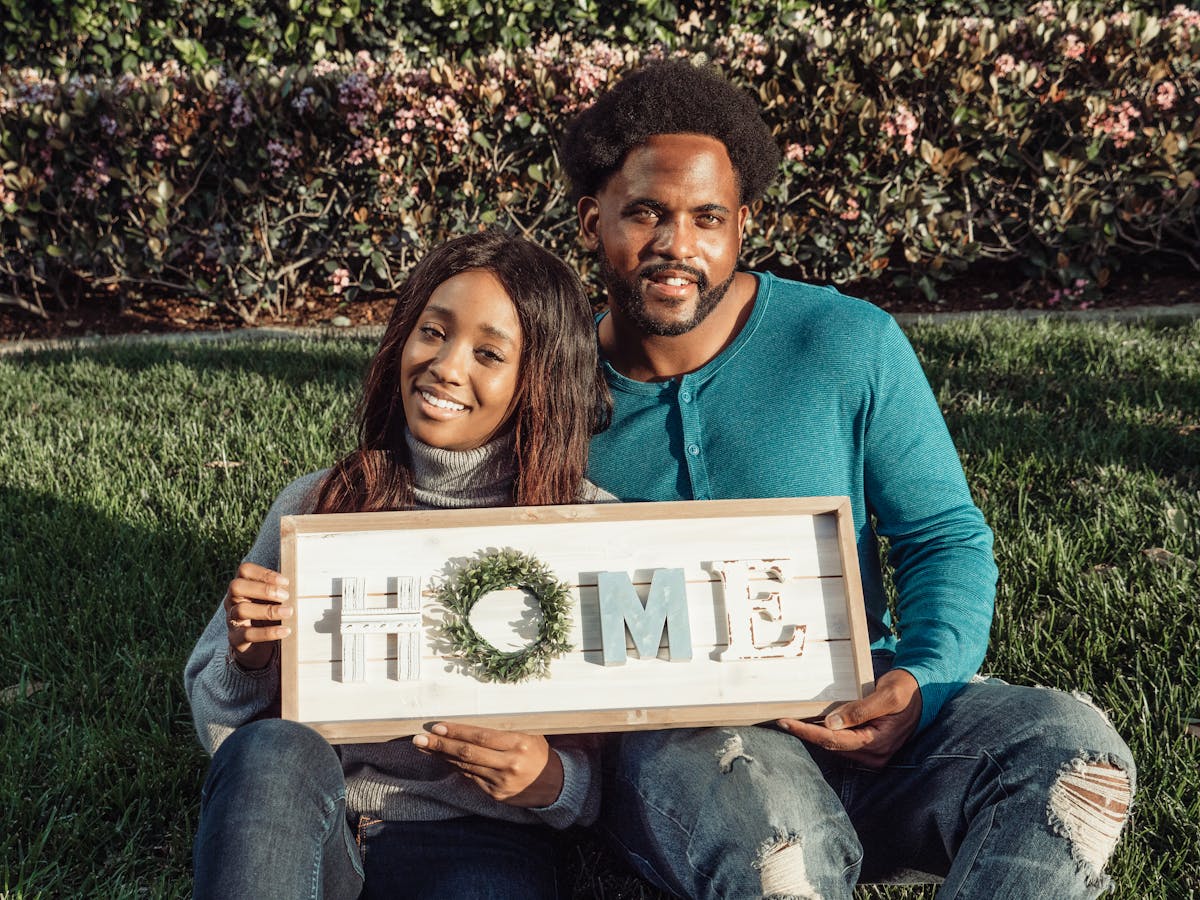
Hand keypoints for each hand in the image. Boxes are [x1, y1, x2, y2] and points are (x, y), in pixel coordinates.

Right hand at [224, 562, 291, 669]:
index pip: (245, 570)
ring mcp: (232, 619)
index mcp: (242, 587)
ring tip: (289, 612)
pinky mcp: (236, 639)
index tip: (285, 581)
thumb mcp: (271, 601)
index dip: (264, 573)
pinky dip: (269, 632)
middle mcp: (232, 601)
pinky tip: (285, 631)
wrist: (254, 648)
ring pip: (241, 610)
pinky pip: (248, 634)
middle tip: (286, 596)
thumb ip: (280, 591)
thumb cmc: (267, 617)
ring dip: (268, 610)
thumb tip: (301, 585)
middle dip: (264, 589)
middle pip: (237, 586)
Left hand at [412, 723, 563, 807]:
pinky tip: (442, 759)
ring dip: (442, 757)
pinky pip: (471, 777)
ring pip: (465, 766)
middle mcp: (509, 763)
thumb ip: (505, 727)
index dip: (457, 732)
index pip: (481, 736)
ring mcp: (501, 781)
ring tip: (423, 747)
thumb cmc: (539, 752)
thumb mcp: (530, 733)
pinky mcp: (495, 794)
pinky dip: (455, 767)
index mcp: (518, 743)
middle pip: (468, 753)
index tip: (438, 727)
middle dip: (441, 745)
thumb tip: (473, 717)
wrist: (554, 784)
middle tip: (420, 738)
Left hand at [776, 668, 922, 767]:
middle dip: (806, 733)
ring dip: (814, 734)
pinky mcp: (869, 746)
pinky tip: (811, 723)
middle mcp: (874, 753)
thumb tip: (831, 724)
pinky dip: (826, 733)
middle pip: (832, 746)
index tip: (786, 722)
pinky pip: (842, 741)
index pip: (835, 741)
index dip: (808, 732)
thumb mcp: (886, 696)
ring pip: (835, 745)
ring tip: (791, 720)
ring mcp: (872, 752)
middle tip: (781, 720)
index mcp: (878, 743)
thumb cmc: (905, 690)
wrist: (922, 692)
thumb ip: (860, 710)